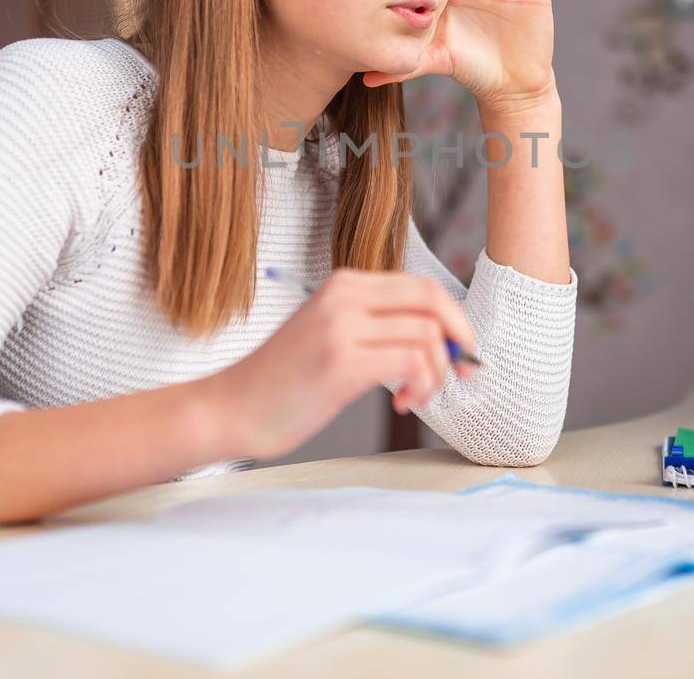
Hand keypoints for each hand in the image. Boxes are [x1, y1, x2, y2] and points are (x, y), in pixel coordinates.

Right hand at [215, 269, 478, 459]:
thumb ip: (376, 327)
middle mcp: (344, 296)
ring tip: (414, 397)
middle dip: (459, 338)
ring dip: (436, 373)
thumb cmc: (284, 381)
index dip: (454, 318)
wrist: (232, 408)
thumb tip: (442, 340)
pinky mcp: (341, 362)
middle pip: (433, 300)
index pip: (422, 286)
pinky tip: (400, 404)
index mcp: (344, 285)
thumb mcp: (331, 335)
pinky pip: (410, 361)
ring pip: (427, 334)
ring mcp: (341, 327)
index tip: (461, 352)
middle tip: (459, 373)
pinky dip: (420, 385)